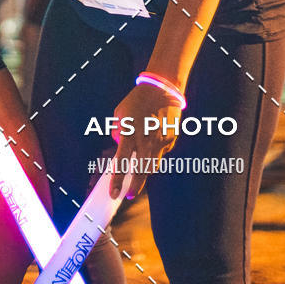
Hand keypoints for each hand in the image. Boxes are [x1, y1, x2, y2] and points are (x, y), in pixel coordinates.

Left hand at [109, 83, 182, 198]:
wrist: (162, 88)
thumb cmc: (137, 100)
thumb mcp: (119, 113)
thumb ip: (117, 131)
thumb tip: (119, 144)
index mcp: (130, 134)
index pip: (122, 163)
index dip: (117, 181)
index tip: (113, 194)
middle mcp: (146, 141)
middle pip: (140, 172)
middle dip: (135, 186)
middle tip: (129, 195)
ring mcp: (160, 142)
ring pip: (153, 166)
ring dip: (145, 172)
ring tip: (139, 173)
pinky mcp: (171, 140)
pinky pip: (161, 152)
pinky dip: (154, 151)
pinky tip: (153, 139)